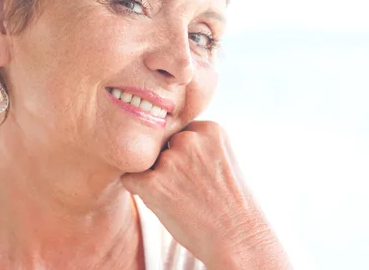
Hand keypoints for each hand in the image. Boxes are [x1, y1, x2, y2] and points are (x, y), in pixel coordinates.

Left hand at [121, 121, 291, 268]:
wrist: (238, 239)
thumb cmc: (230, 203)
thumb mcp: (223, 158)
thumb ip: (197, 144)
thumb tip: (160, 141)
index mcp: (209, 129)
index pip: (180, 132)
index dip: (185, 155)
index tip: (199, 173)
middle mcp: (189, 138)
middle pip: (163, 145)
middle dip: (170, 164)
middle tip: (189, 188)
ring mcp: (170, 160)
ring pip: (148, 163)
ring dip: (157, 178)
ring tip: (181, 198)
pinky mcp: (153, 183)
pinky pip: (130, 179)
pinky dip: (140, 191)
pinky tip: (163, 203)